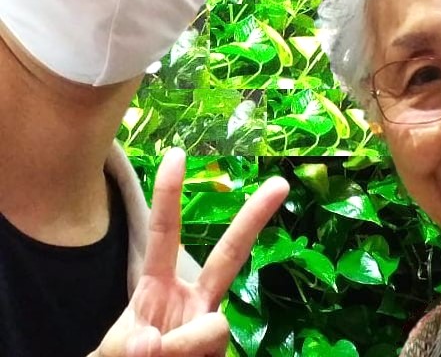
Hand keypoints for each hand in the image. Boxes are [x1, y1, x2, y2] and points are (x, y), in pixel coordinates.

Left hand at [92, 148, 288, 356]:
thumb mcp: (111, 355)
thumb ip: (123, 346)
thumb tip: (151, 342)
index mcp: (159, 287)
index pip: (164, 234)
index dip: (169, 195)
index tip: (177, 154)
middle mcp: (195, 301)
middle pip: (230, 253)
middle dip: (254, 216)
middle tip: (281, 183)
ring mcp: (211, 329)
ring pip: (215, 328)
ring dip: (184, 346)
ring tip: (158, 356)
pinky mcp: (221, 354)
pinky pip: (211, 350)